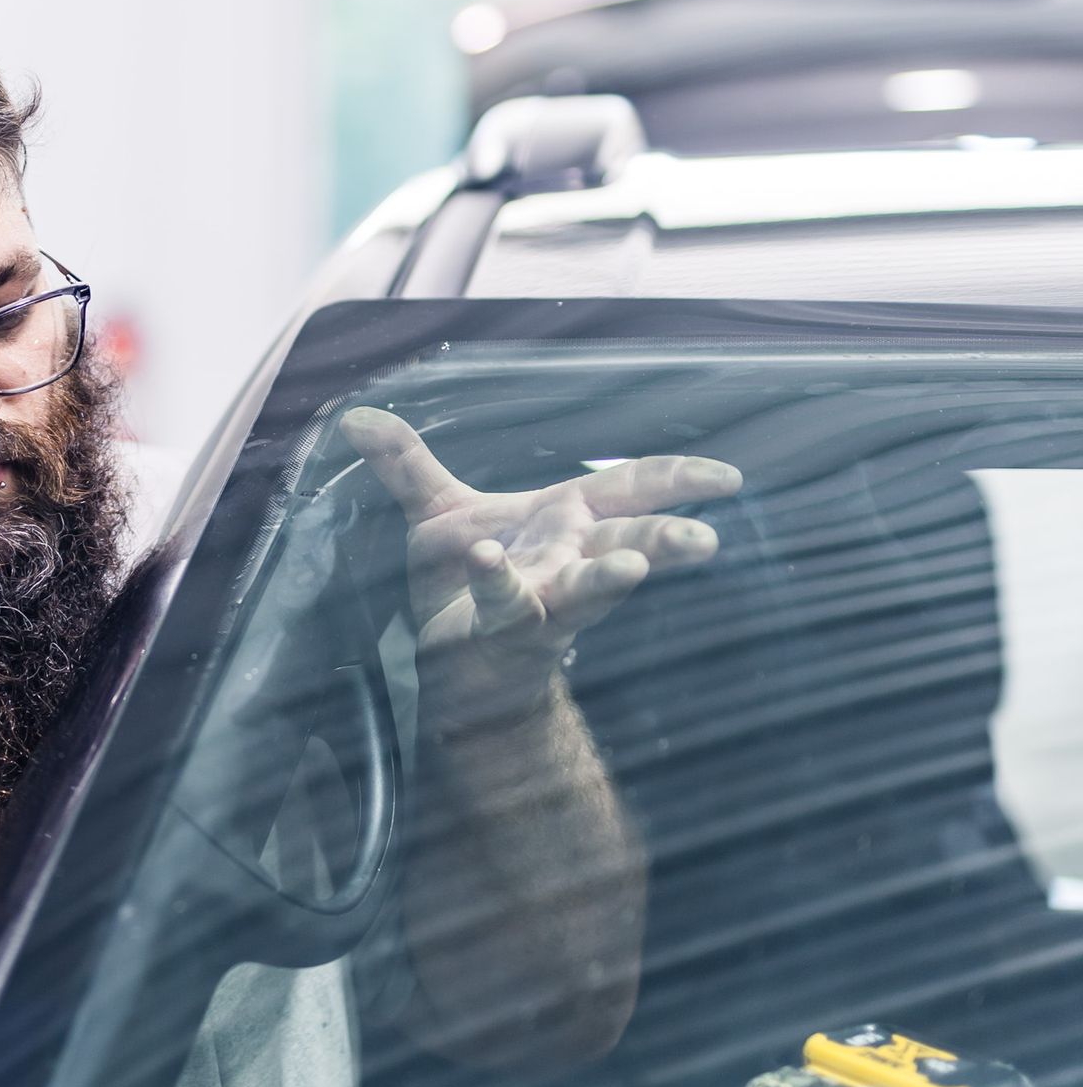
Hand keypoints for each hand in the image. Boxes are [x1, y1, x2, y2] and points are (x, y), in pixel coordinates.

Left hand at [341, 408, 739, 726]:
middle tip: (705, 538)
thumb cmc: (467, 586)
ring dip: (608, 578)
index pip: (636, 489)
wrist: (452, 668)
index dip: (681, 479)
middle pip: (630, 541)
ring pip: (587, 590)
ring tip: (631, 569)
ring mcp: (546, 602)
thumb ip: (406, 465)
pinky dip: (500, 585)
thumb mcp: (439, 515)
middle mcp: (570, 560)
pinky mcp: (509, 633)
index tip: (731, 477)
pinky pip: (509, 608)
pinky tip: (491, 563)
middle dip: (667, 539)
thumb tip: (355, 417)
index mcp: (570, 519)